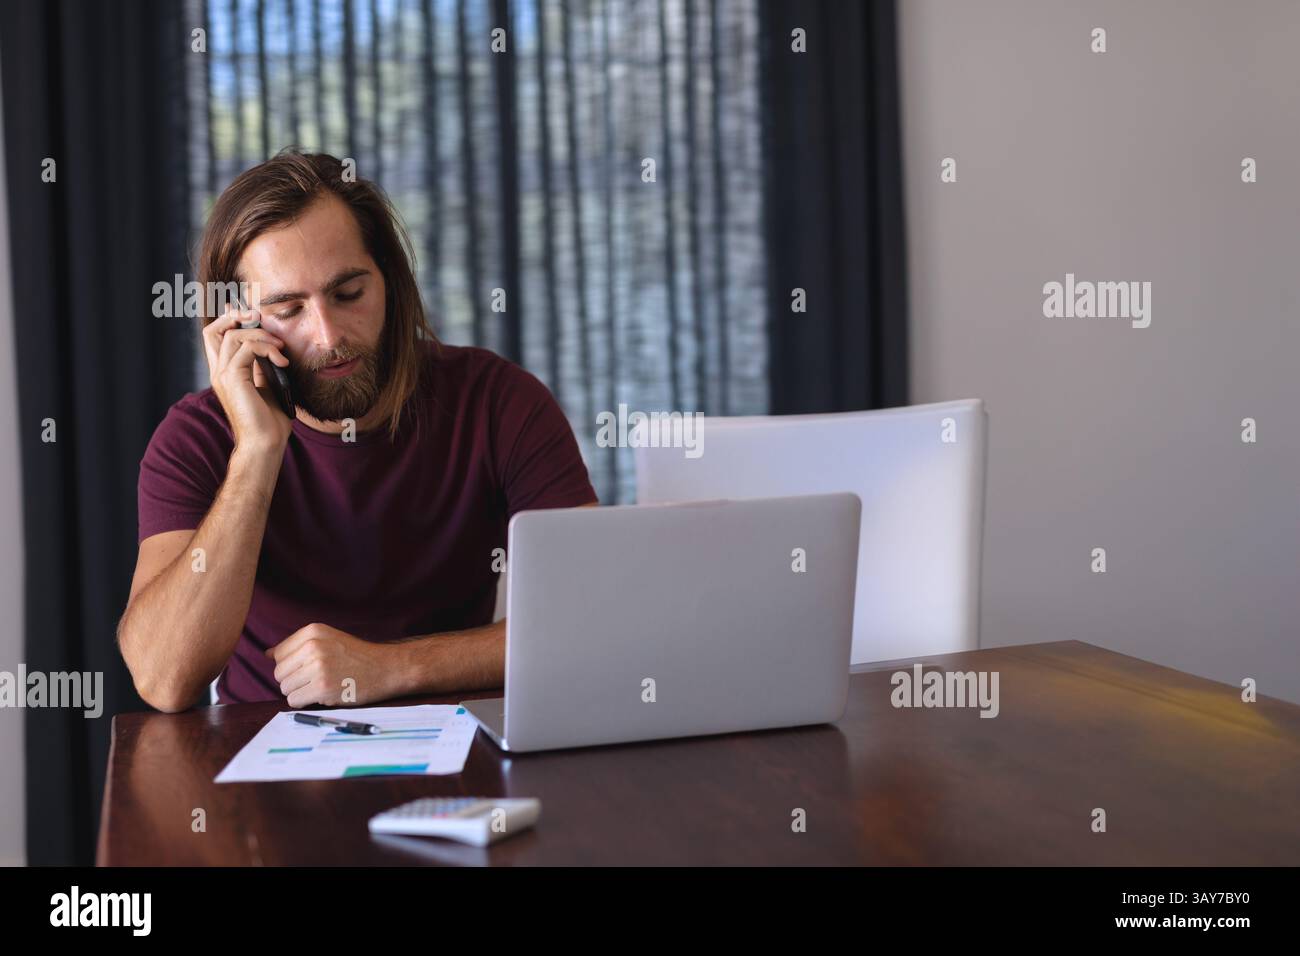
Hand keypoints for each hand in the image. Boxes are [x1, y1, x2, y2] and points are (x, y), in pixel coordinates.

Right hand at [202, 308, 293, 451]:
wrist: (265, 443)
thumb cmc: (269, 420)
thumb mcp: (266, 385)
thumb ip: (262, 366)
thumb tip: (270, 348)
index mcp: (224, 372)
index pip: (214, 336)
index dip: (228, 319)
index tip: (252, 315)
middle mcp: (218, 371)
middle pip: (214, 330)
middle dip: (237, 317)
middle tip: (259, 317)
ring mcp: (222, 375)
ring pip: (233, 335)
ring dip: (261, 335)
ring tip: (280, 348)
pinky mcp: (232, 379)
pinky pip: (246, 348)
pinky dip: (266, 348)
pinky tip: (281, 361)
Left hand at [266, 623, 396, 706]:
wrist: (387, 668)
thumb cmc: (357, 656)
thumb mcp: (328, 639)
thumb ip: (298, 646)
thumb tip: (267, 653)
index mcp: (313, 631)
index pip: (278, 653)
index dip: (292, 665)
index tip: (311, 667)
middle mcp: (313, 646)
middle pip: (279, 672)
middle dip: (294, 680)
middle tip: (317, 679)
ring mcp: (318, 667)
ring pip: (285, 687)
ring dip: (300, 692)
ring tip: (321, 686)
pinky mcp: (323, 687)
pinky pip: (294, 700)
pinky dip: (304, 702)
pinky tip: (322, 695)